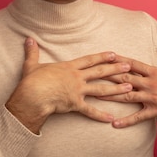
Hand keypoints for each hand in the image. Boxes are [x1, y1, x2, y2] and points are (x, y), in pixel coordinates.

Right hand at [5, 38, 133, 132]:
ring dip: (116, 89)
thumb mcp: (32, 64)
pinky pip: (90, 111)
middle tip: (129, 66)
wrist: (32, 96)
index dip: (102, 57)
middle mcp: (76, 78)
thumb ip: (32, 52)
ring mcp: (77, 91)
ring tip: (129, 88)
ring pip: (100, 89)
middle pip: (100, 72)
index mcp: (69, 67)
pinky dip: (100, 115)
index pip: (89, 60)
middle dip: (115, 69)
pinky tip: (111, 118)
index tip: (113, 54)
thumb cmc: (32, 81)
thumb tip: (28, 39)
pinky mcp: (75, 104)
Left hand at [100, 49, 156, 127]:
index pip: (134, 64)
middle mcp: (152, 84)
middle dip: (109, 75)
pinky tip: (114, 123)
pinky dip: (126, 121)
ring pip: (128, 96)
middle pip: (126, 78)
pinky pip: (138, 117)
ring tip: (95, 96)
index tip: (106, 56)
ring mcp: (153, 98)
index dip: (119, 59)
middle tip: (93, 74)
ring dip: (111, 96)